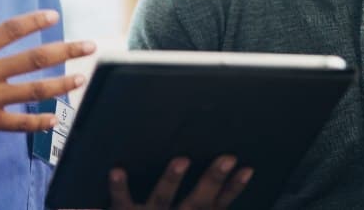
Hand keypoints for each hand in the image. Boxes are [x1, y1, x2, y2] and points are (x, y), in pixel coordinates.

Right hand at [0, 0, 94, 156]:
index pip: (9, 31)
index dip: (33, 21)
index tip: (53, 15)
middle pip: (34, 59)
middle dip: (66, 51)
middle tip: (89, 47)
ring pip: (34, 90)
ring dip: (61, 85)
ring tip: (81, 79)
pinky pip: (19, 122)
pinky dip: (38, 122)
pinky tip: (54, 119)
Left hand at [107, 156, 252, 208]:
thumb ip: (210, 205)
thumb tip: (235, 181)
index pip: (218, 203)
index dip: (234, 188)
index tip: (247, 168)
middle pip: (198, 201)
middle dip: (212, 180)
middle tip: (226, 158)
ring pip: (162, 198)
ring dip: (172, 180)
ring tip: (181, 160)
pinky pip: (121, 201)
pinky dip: (119, 187)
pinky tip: (117, 170)